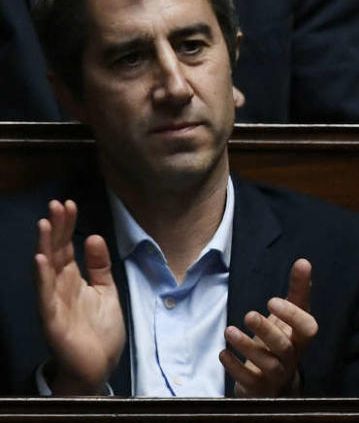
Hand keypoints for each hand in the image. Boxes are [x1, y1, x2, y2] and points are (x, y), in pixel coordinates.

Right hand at [34, 199, 124, 394]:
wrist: (99, 366)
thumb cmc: (99, 330)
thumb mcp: (106, 291)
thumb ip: (100, 266)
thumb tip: (94, 236)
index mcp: (72, 280)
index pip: (67, 247)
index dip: (68, 226)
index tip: (69, 204)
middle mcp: (59, 288)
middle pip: (55, 253)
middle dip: (56, 229)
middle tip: (56, 204)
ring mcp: (54, 303)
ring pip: (46, 270)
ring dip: (45, 247)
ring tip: (45, 224)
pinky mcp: (53, 320)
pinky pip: (45, 296)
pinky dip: (42, 278)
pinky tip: (40, 260)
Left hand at [220, 258, 318, 396]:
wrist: (274, 380)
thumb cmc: (283, 339)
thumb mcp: (291, 314)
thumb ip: (298, 289)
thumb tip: (303, 262)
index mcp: (301, 338)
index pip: (308, 328)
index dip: (292, 316)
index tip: (272, 301)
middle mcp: (292, 357)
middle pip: (284, 346)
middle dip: (266, 330)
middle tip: (248, 315)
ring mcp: (276, 374)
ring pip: (267, 363)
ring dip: (247, 346)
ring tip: (229, 330)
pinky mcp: (259, 388)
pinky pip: (248, 380)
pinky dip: (234, 367)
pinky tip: (222, 353)